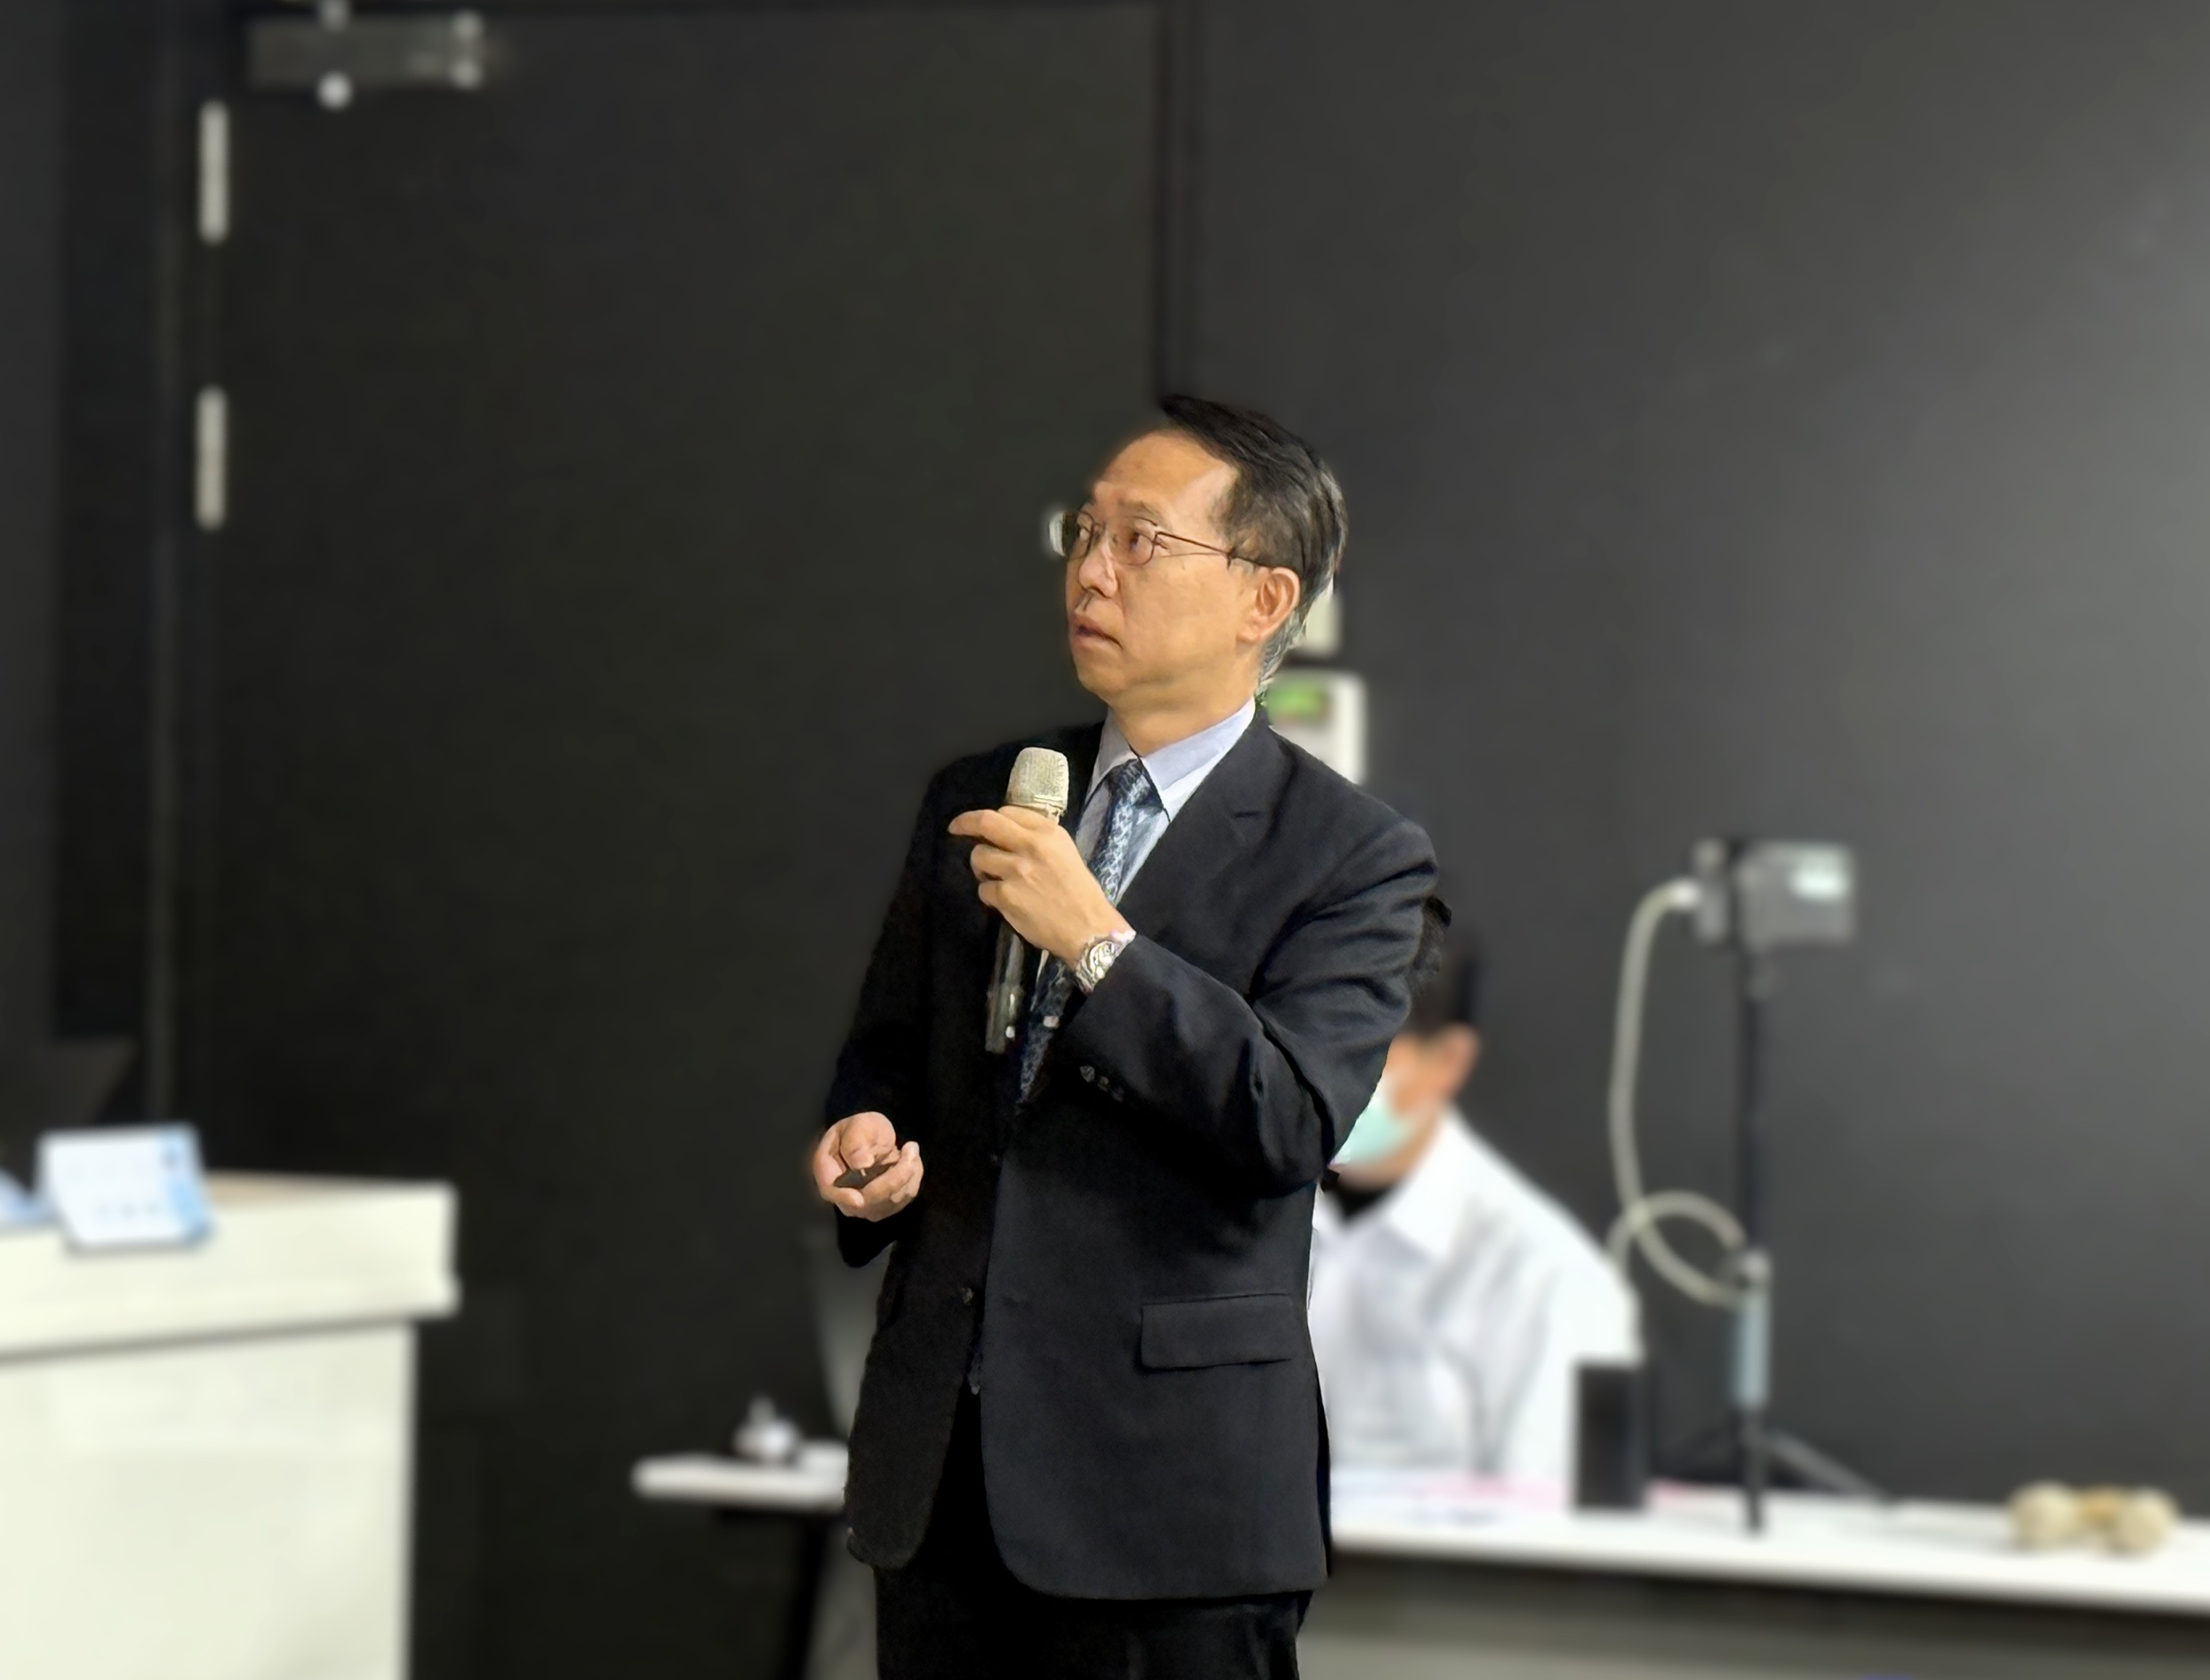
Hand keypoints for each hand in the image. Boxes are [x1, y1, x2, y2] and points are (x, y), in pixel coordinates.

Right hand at [813, 1112, 922, 1221]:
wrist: (873, 1138)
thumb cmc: (860, 1129)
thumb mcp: (857, 1126)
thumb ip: (855, 1143)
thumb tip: (861, 1165)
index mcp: (828, 1172)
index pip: (832, 1192)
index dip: (845, 1198)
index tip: (860, 1200)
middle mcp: (844, 1195)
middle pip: (868, 1201)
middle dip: (894, 1177)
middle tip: (911, 1147)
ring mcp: (864, 1205)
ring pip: (890, 1201)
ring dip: (908, 1174)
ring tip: (911, 1149)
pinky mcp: (883, 1207)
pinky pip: (903, 1199)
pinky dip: (913, 1179)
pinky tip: (912, 1161)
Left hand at [949, 804, 1125, 963]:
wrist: (1088, 928)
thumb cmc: (1080, 893)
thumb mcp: (1066, 853)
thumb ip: (1038, 840)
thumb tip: (1010, 835)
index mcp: (1048, 833)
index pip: (1008, 811)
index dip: (991, 817)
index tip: (981, 824)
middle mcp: (1031, 846)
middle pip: (986, 822)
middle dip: (965, 823)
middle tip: (955, 828)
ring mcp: (1016, 870)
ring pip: (978, 856)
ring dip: (980, 868)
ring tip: (993, 878)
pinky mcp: (1006, 895)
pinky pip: (983, 889)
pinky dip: (989, 896)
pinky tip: (1002, 901)